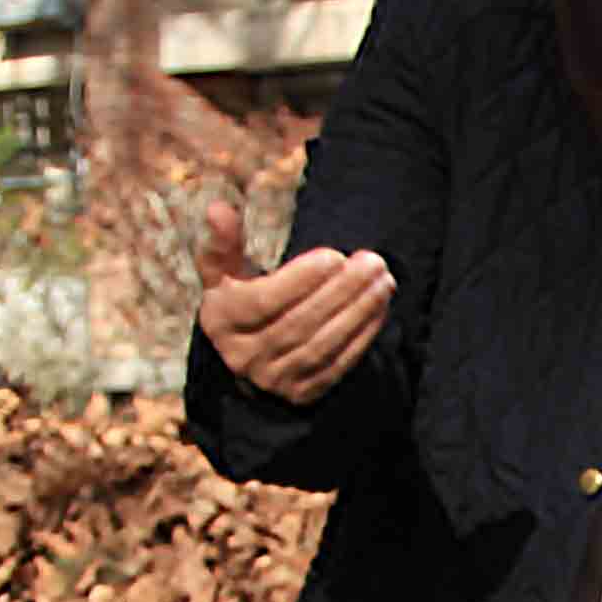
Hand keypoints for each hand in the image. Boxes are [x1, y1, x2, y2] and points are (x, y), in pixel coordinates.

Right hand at [195, 194, 393, 406]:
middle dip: (340, 291)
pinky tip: (379, 308)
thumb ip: (224, 241)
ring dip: (358, 312)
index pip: (262, 302)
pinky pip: (337, 365)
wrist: (249, 357)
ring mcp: (274, 379)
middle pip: (298, 323)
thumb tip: (219, 208)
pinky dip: (362, 336)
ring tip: (383, 281)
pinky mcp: (303, 393)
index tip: (334, 256)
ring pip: (321, 345)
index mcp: (221, 321)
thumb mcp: (224, 272)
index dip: (300, 279)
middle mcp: (244, 356)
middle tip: (372, 262)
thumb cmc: (240, 300)